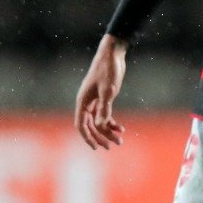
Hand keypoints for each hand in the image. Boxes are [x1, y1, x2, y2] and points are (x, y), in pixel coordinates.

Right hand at [75, 35, 127, 149]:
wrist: (113, 54)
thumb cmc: (108, 70)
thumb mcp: (108, 90)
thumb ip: (104, 108)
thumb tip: (99, 126)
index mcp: (83, 101)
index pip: (81, 124)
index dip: (87, 137)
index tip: (96, 147)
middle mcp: (86, 102)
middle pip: (90, 125)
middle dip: (100, 137)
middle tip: (112, 147)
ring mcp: (94, 100)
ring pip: (98, 121)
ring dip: (108, 131)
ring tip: (120, 140)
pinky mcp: (103, 97)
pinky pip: (104, 114)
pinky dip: (112, 122)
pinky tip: (121, 129)